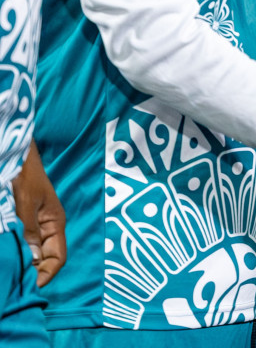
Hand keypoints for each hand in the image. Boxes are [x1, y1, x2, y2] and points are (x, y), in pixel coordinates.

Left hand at [11, 142, 65, 285]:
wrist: (19, 157)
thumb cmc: (25, 177)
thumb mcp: (26, 205)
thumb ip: (30, 230)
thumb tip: (35, 259)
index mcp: (55, 224)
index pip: (58, 257)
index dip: (47, 274)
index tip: (29, 287)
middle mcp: (49, 228)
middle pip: (46, 258)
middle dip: (33, 272)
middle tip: (15, 283)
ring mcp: (37, 225)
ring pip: (34, 253)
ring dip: (25, 264)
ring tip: (10, 273)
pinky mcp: (26, 223)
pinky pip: (25, 244)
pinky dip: (18, 253)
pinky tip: (9, 258)